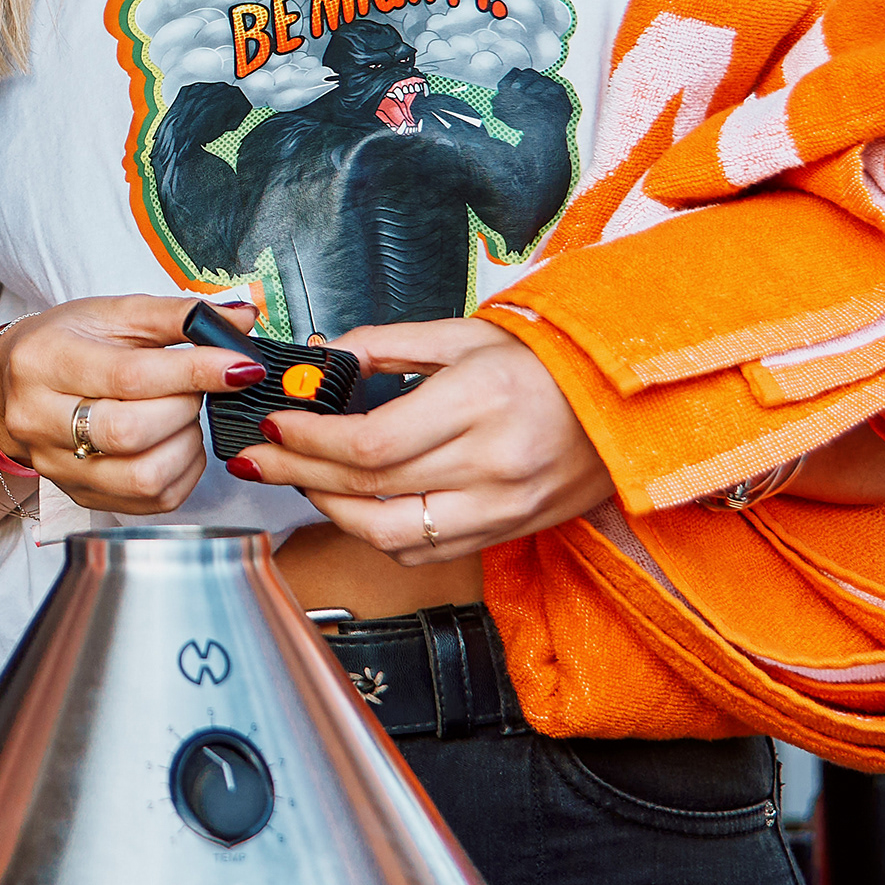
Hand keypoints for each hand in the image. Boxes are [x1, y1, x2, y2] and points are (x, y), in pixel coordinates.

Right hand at [0, 294, 265, 517]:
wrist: (10, 387)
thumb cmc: (65, 344)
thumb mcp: (113, 313)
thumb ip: (178, 315)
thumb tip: (241, 320)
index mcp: (45, 360)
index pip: (129, 375)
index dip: (194, 372)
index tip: (240, 366)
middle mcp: (40, 419)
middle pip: (131, 432)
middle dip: (186, 407)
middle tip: (196, 386)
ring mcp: (58, 466)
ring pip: (144, 476)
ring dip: (186, 443)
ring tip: (182, 414)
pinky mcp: (81, 495)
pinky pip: (151, 500)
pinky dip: (182, 471)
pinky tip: (175, 442)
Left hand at [225, 316, 608, 561]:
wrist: (623, 408)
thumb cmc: (550, 365)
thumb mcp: (467, 334)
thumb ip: (388, 345)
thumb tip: (325, 357)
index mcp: (480, 402)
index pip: (370, 442)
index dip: (311, 439)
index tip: (278, 425)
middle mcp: (491, 463)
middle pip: (369, 488)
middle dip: (300, 472)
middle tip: (261, 457)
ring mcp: (499, 507)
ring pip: (389, 533)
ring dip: (331, 511)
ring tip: (301, 481)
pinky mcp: (503, 531)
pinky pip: (423, 550)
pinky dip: (377, 535)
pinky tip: (354, 508)